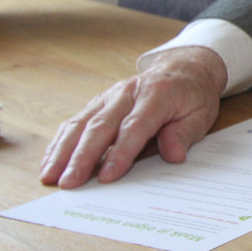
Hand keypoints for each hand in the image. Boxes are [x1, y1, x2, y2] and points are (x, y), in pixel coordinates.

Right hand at [40, 46, 225, 188]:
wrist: (184, 67)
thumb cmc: (192, 95)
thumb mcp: (202, 114)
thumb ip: (185, 134)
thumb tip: (172, 154)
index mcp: (157, 95)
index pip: (135, 126)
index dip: (120, 152)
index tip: (107, 177)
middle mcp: (128, 93)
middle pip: (100, 126)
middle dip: (82, 157)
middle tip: (68, 183)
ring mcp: (110, 96)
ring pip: (81, 123)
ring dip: (63, 151)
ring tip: (49, 176)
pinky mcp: (99, 102)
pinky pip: (75, 120)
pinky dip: (60, 141)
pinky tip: (50, 161)